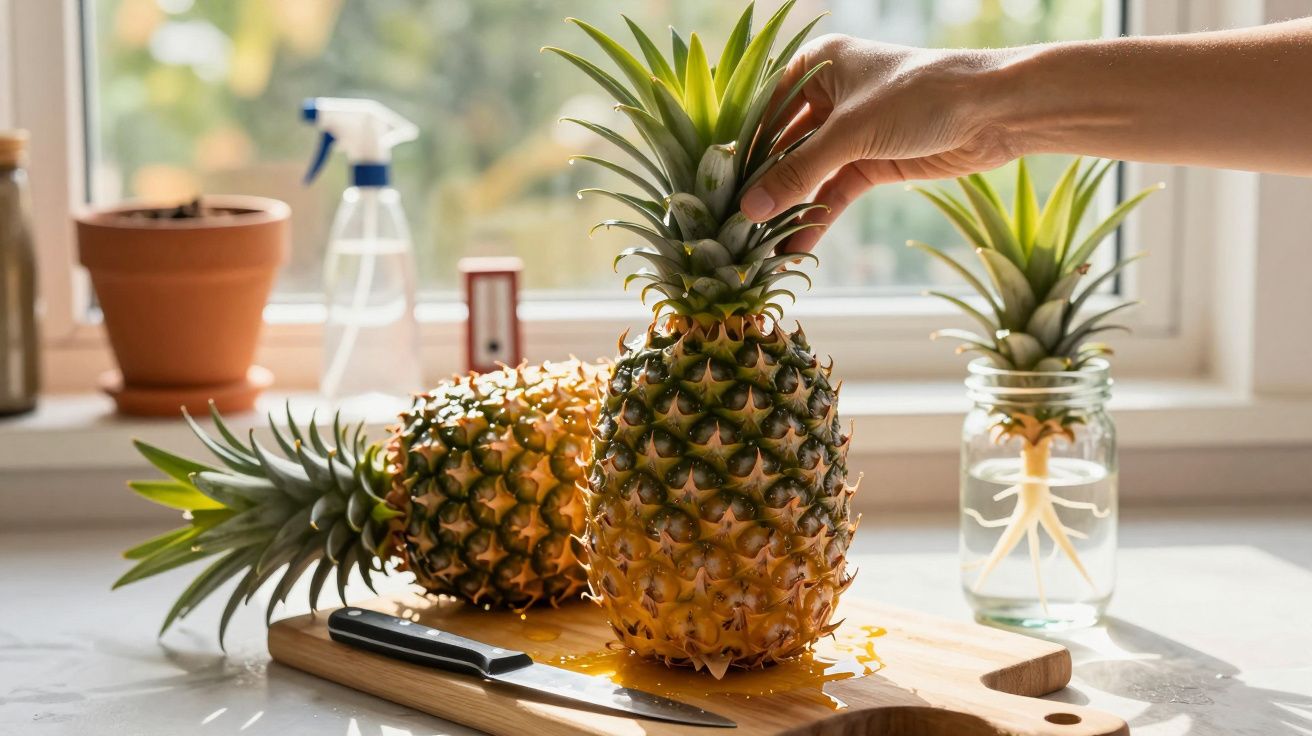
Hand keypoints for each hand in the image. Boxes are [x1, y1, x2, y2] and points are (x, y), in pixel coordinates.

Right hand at [741, 35, 1019, 252]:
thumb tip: (751, 208)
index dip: (740, 150)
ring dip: (789, 208)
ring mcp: (849, 132)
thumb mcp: (852, 133)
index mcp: (817, 65)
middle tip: (733, 226)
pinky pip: (833, 192)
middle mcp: (828, 96)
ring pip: (807, 174)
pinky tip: (795, 247)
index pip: (764, 110)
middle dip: (764, 186)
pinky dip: (817, 218)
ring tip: (759, 245)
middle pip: (782, 146)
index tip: (715, 190)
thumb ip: (800, 172)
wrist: (996, 112)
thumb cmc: (921, 96)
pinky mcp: (871, 161)